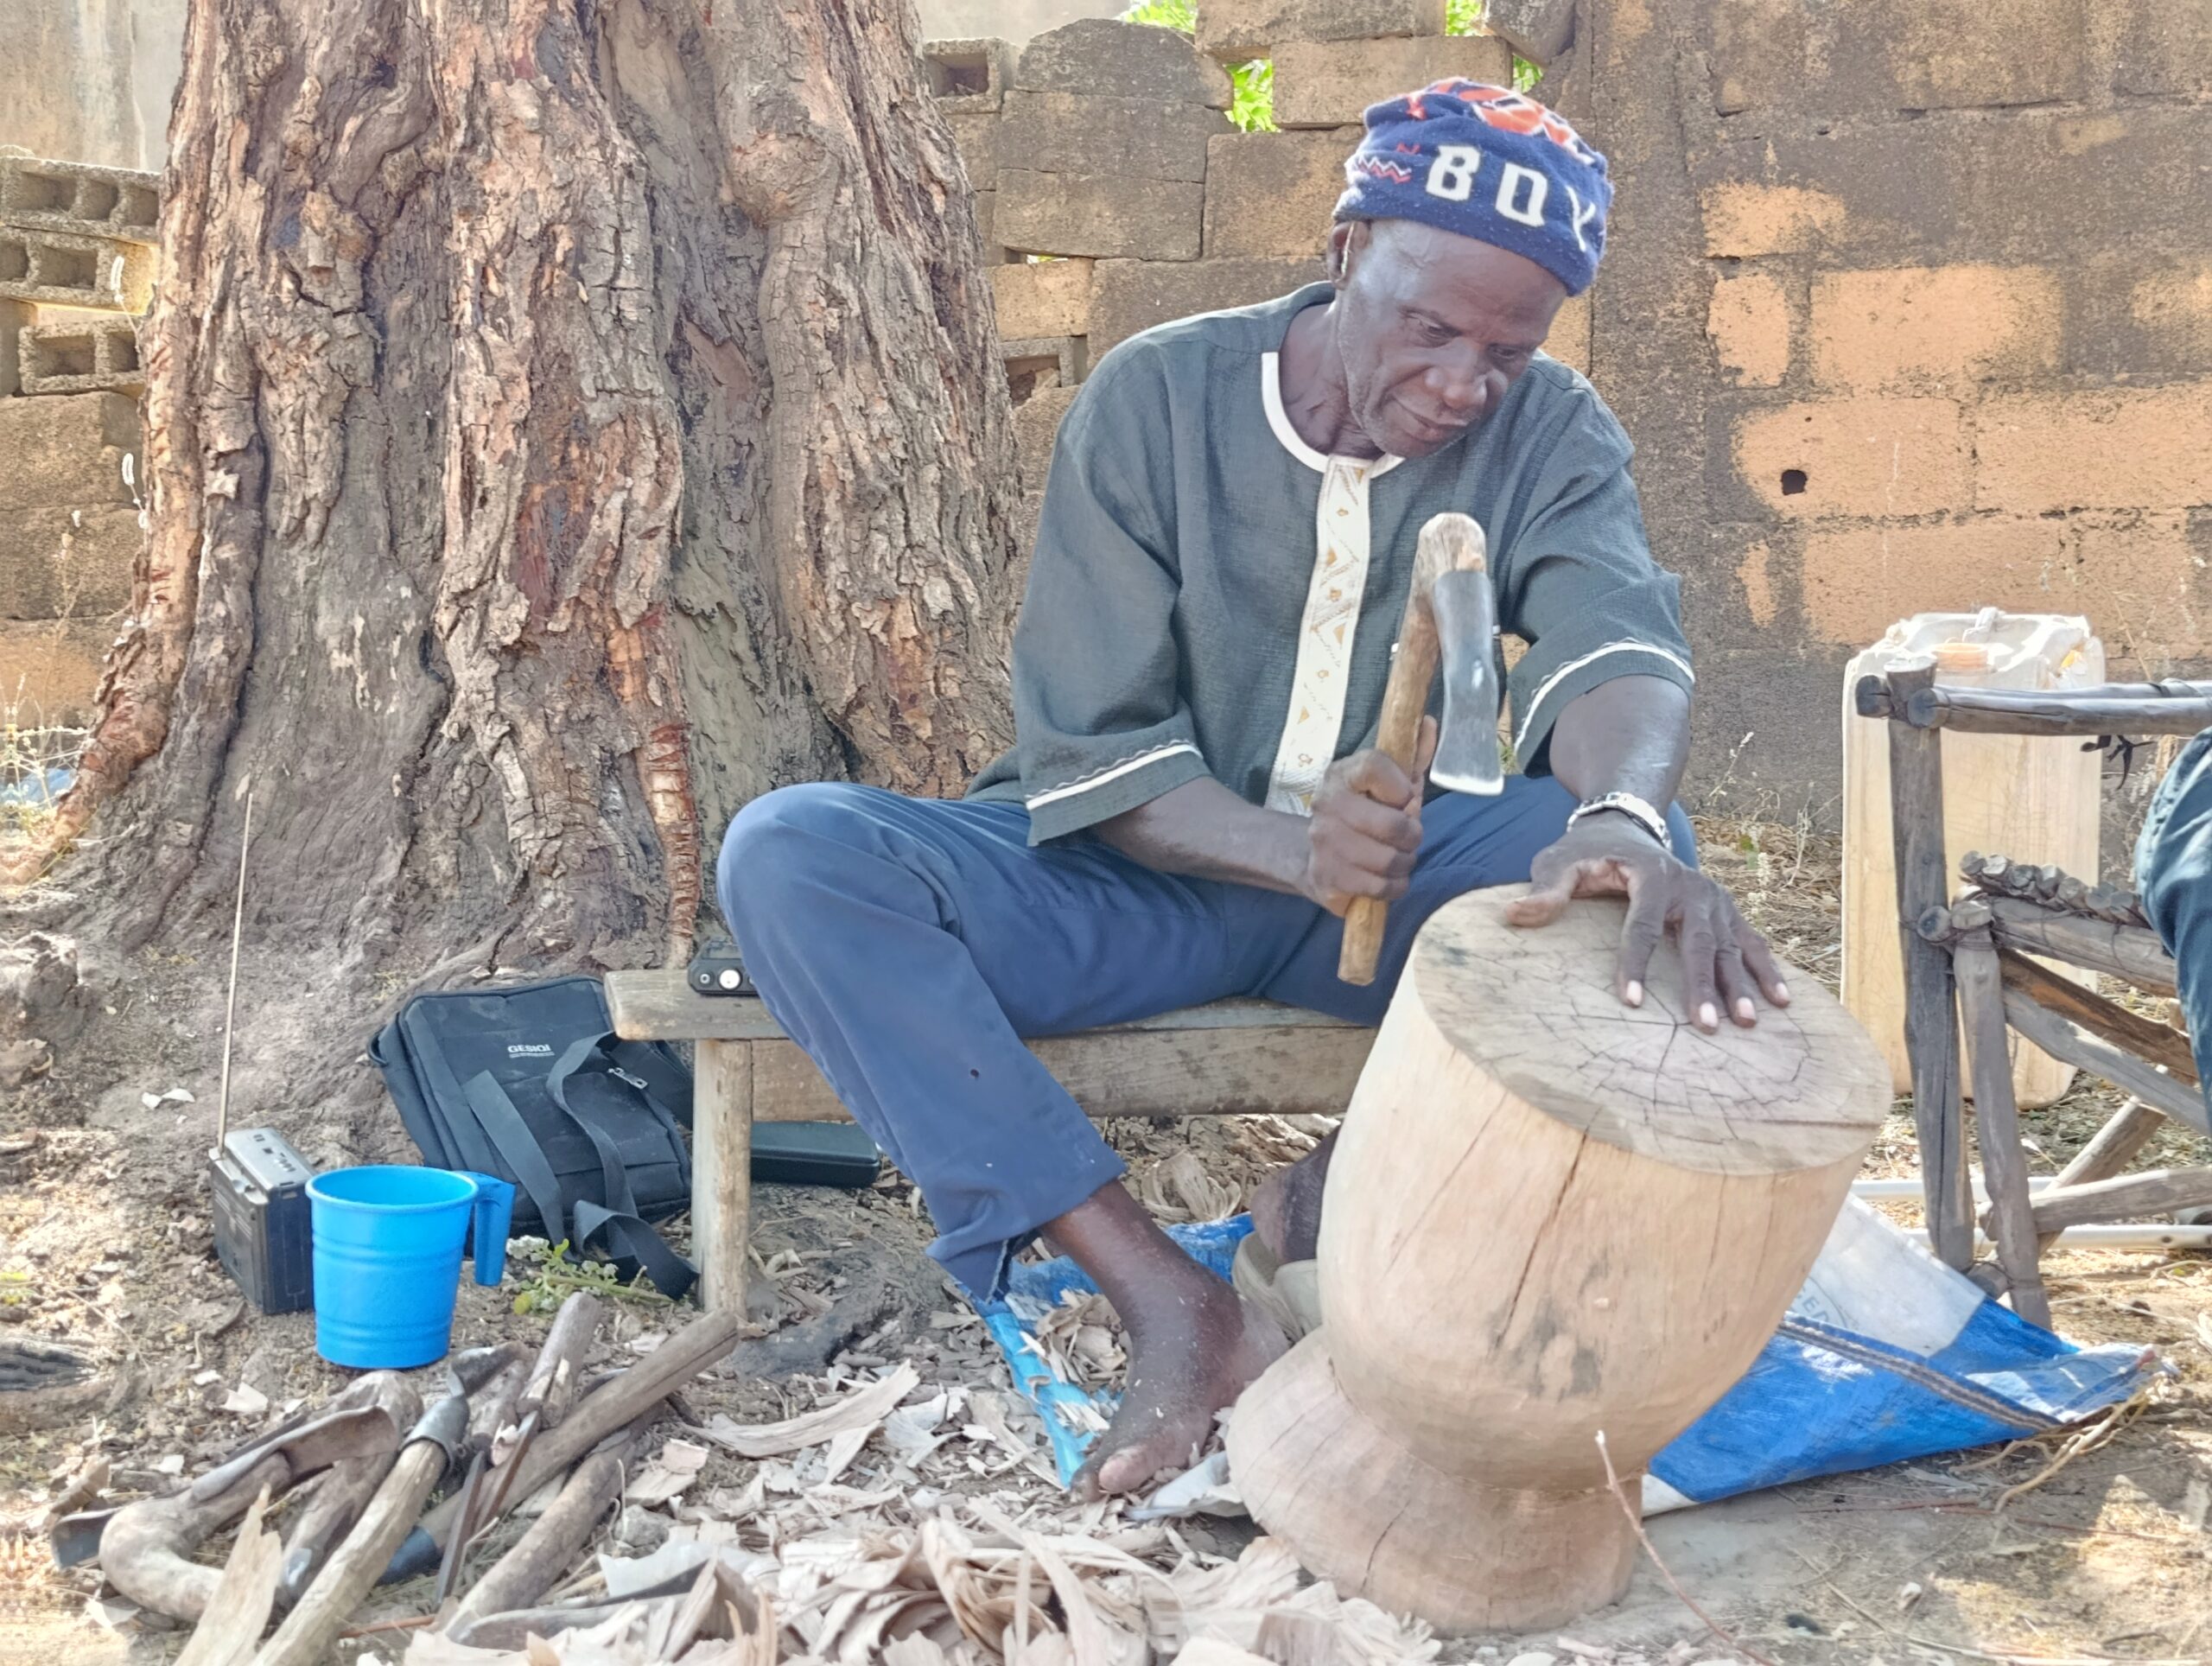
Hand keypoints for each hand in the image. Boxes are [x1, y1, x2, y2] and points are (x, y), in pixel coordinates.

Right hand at [1301, 717, 1437, 915]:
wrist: (1317, 859)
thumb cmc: (1365, 816)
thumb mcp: (1391, 784)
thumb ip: (1412, 757)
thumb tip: (1429, 722)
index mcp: (1342, 774)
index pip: (1374, 765)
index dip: (1400, 785)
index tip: (1405, 797)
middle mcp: (1326, 805)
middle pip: (1391, 824)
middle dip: (1412, 836)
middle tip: (1409, 838)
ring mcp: (1323, 844)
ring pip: (1389, 860)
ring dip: (1404, 863)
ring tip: (1398, 859)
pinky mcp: (1327, 878)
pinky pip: (1379, 887)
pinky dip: (1394, 886)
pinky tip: (1388, 878)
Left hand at [1503, 811, 1789, 1030]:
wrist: (1627, 825)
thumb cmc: (1587, 852)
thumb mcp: (1560, 860)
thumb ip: (1545, 888)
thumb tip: (1514, 914)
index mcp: (1651, 876)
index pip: (1643, 926)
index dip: (1635, 964)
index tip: (1632, 1002)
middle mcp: (1691, 887)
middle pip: (1698, 941)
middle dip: (1704, 985)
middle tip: (1708, 1026)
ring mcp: (1714, 898)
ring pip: (1732, 945)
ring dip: (1742, 984)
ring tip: (1748, 1023)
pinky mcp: (1726, 909)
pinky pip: (1751, 941)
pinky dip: (1768, 969)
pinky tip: (1782, 1001)